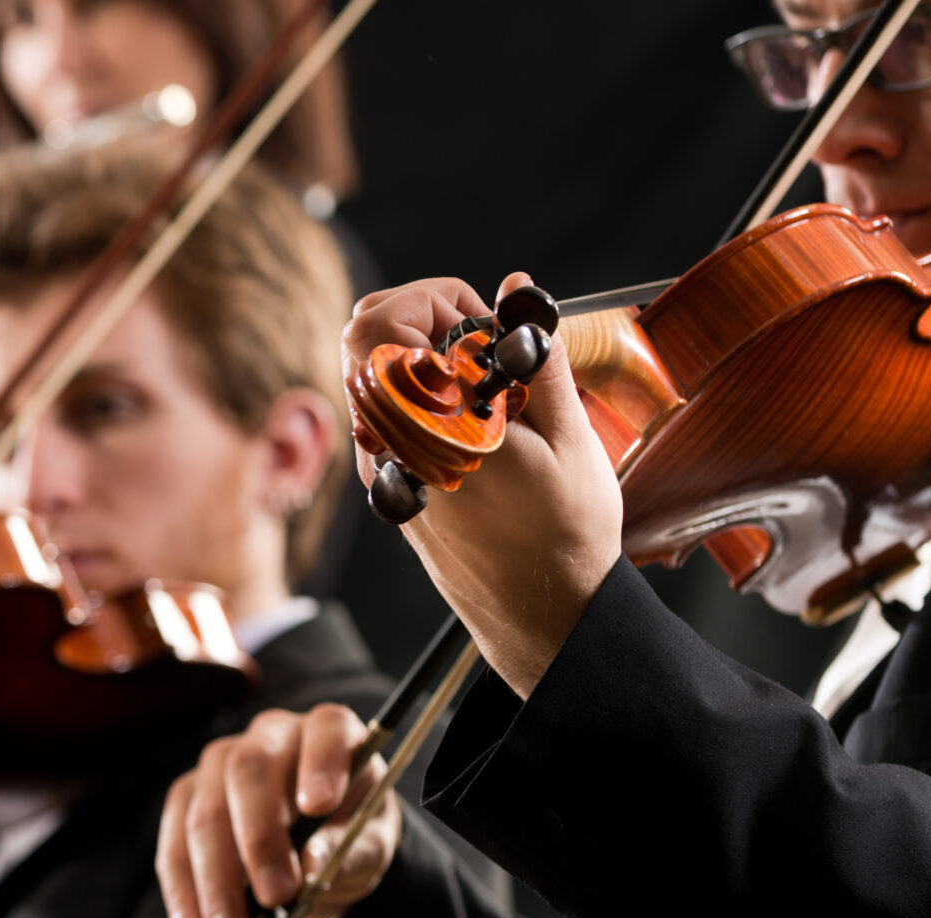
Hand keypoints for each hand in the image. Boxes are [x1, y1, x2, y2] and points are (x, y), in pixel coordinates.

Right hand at [157, 705, 402, 917]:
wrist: (317, 850)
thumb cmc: (350, 836)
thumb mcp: (370, 846)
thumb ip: (350, 850)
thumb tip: (313, 863)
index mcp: (329, 732)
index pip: (326, 729)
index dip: (320, 762)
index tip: (318, 805)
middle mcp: (270, 737)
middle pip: (248, 772)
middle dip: (258, 840)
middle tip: (275, 897)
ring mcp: (220, 764)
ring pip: (204, 813)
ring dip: (214, 882)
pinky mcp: (187, 799)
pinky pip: (174, 844)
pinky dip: (182, 893)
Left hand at [344, 274, 623, 696]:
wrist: (543, 616)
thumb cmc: (564, 533)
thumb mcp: (569, 434)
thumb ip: (536, 354)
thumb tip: (516, 288)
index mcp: (428, 426)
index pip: (375, 325)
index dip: (427, 299)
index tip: (482, 321)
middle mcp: (388, 448)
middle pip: (361, 342)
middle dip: (418, 318)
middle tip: (479, 341)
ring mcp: (381, 472)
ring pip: (370, 380)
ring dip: (422, 358)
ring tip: (487, 384)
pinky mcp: (389, 490)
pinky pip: (384, 418)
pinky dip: (422, 397)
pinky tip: (477, 420)